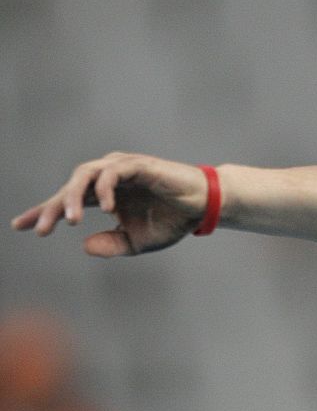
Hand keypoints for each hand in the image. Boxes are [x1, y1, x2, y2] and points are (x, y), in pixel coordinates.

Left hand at [11, 153, 208, 256]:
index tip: (20, 225)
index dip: (45, 211)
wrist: (203, 209)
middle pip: (71, 187)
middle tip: (42, 229)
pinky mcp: (139, 164)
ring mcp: (123, 168)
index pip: (69, 200)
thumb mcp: (137, 242)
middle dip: (53, 207)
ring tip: (69, 221)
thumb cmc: (173, 221)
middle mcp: (110, 178)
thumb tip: (85, 245)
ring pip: (86, 174)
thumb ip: (112, 245)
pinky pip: (113, 171)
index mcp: (107, 195)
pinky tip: (106, 208)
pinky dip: (105, 188)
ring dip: (73, 197)